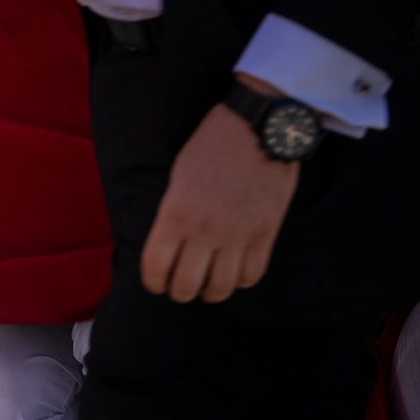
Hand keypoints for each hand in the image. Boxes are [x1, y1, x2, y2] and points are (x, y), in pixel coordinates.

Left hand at [140, 90, 298, 303]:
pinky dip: (241, 281)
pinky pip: (252, 275)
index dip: (153, 283)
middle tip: (181, 288)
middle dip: (179, 292)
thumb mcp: (177, 177)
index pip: (156, 268)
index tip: (156, 284)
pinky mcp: (266, 233)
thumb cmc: (211, 146)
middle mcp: (205, 230)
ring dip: (211, 292)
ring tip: (208, 287)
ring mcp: (238, 234)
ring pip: (221, 288)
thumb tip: (168, 247)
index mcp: (175, 214)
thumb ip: (171, 215)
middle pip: (187, 286)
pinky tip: (234, 273)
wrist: (258, 127)